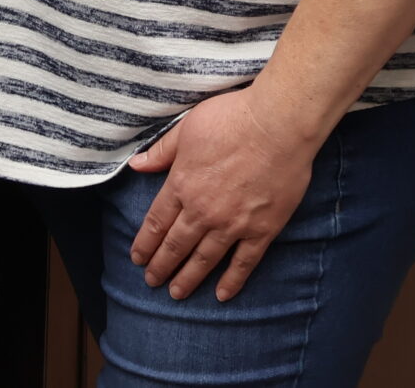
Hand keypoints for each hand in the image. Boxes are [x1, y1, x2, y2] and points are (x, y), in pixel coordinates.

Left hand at [127, 89, 315, 300]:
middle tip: (152, 282)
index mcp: (181, 185)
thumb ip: (162, 152)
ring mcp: (233, 224)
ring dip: (188, 278)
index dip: (145, 244)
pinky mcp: (262, 229)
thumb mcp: (186, 129)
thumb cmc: (231, 119)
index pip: (156, 223)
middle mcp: (203, 211)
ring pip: (205, 259)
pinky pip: (244, 262)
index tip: (137, 259)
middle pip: (176, 245)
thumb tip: (136, 165)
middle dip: (161, 266)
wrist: (278, 125)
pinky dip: (232, 281)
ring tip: (176, 294)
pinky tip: (222, 295)